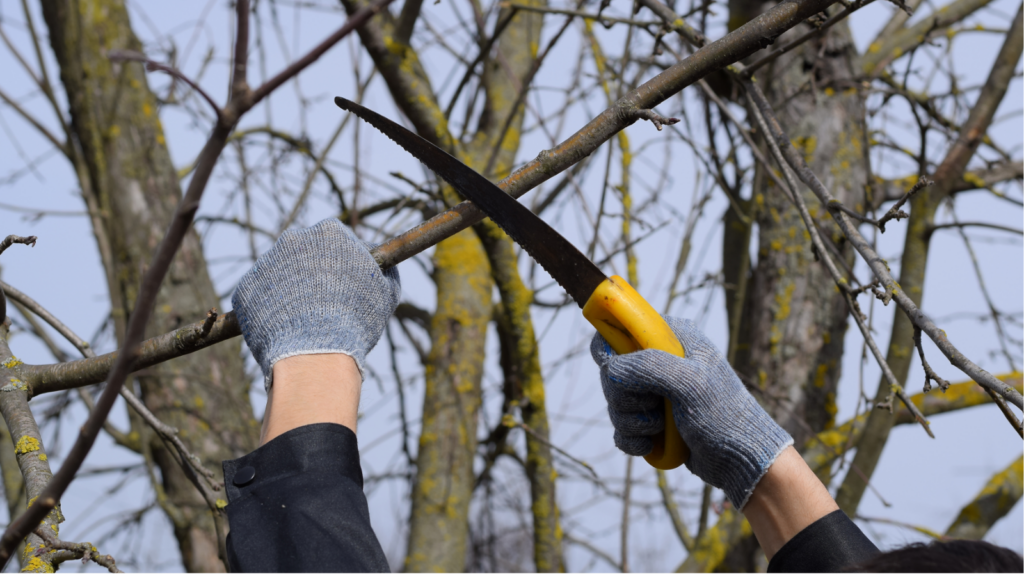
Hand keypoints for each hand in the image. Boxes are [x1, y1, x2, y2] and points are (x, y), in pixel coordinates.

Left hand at [232, 218, 400, 389]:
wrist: (314, 355)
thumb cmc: (356, 322)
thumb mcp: (386, 294)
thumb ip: (386, 273)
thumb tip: (386, 268)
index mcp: (330, 233)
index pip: (334, 239)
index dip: (340, 260)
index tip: (343, 281)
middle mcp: (293, 239)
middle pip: (302, 251)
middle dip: (310, 271)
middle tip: (321, 301)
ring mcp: (265, 263)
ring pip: (278, 274)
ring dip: (287, 290)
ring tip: (302, 321)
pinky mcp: (245, 288)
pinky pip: (258, 296)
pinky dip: (268, 310)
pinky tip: (283, 328)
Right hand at [591, 316, 791, 509]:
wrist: (740, 460)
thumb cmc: (724, 415)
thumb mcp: (690, 383)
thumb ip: (648, 367)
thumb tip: (610, 369)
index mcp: (671, 338)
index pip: (621, 326)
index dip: (610, 346)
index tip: (615, 369)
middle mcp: (660, 360)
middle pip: (611, 371)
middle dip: (625, 395)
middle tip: (653, 404)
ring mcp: (654, 391)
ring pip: (615, 402)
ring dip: (631, 420)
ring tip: (660, 428)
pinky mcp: (651, 420)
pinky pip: (621, 427)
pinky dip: (631, 438)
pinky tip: (650, 444)